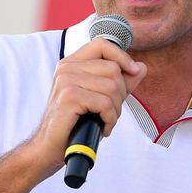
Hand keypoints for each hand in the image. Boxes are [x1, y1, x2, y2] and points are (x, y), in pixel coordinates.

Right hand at [32, 39, 146, 171]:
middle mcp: (67, 67)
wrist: (50, 147)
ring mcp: (66, 80)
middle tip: (109, 112)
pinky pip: (105, 103)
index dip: (122, 56)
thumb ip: (121, 82)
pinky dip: (110, 119)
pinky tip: (102, 128)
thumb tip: (141, 67)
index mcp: (72, 63)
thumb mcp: (101, 99)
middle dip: (120, 94)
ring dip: (115, 110)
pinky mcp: (69, 96)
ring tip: (105, 121)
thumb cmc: (75, 124)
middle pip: (113, 69)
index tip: (133, 71)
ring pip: (112, 87)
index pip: (102, 44)